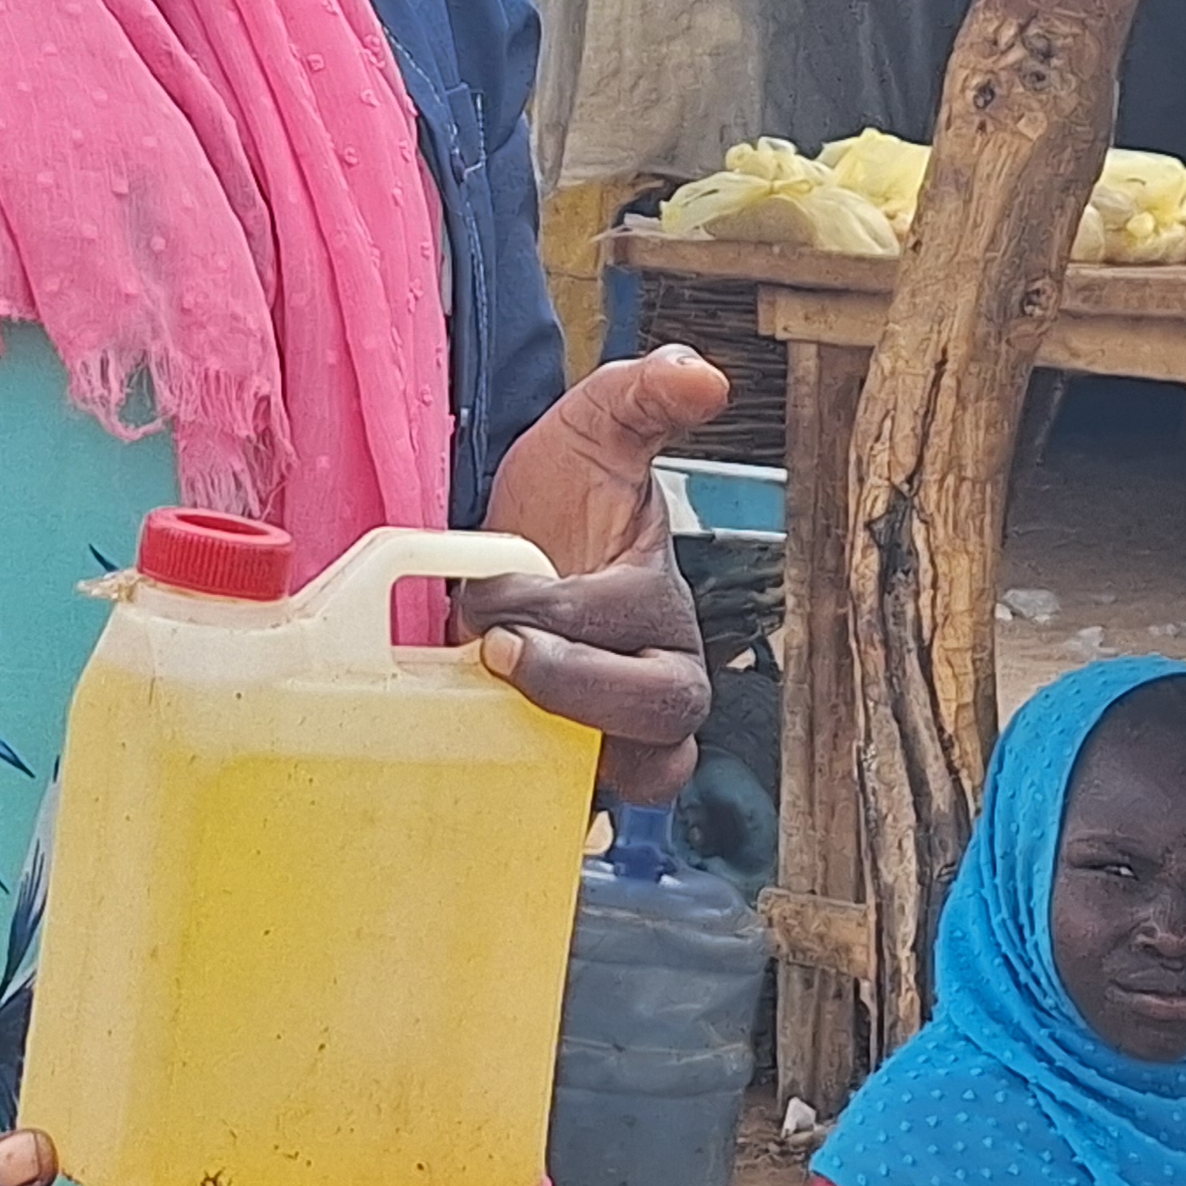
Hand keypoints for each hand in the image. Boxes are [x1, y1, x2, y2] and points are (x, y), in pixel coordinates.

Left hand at [467, 349, 728, 799]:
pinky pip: (577, 812)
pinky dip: (541, 806)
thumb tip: (705, 373)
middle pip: (660, 713)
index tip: (491, 593)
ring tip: (494, 721)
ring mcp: (620, 736)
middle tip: (492, 655)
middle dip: (577, 686)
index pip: (636, 622)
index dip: (565, 613)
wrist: (503, 560)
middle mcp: (658, 678)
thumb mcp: (591, 431)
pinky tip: (480, 784)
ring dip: (573, 752)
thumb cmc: (558, 498)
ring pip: (644, 777)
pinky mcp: (572, 775)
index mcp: (662, 604)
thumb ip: (642, 396)